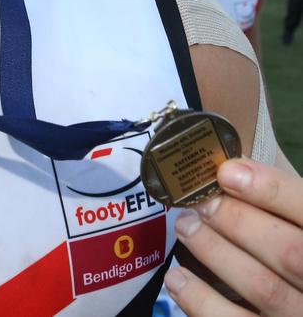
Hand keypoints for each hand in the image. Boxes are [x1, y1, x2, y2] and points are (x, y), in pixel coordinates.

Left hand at [164, 158, 302, 314]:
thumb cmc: (296, 246)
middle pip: (287, 252)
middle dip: (237, 221)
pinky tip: (177, 278)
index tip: (227, 171)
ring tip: (185, 226)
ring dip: (215, 252)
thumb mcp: (298, 219)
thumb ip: (278, 200)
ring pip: (263, 287)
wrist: (298, 297)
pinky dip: (201, 302)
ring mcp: (300, 315)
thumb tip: (230, 166)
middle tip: (200, 202)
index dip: (271, 190)